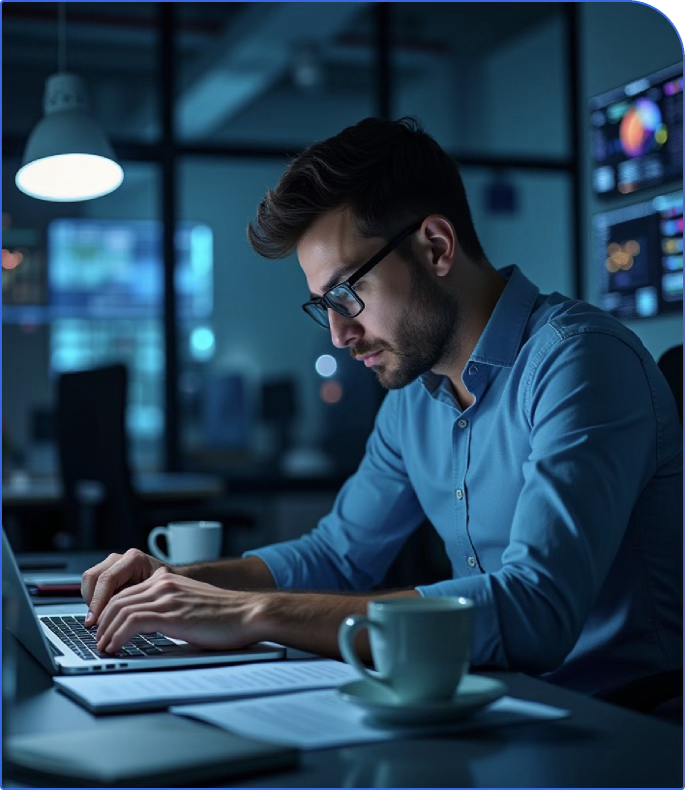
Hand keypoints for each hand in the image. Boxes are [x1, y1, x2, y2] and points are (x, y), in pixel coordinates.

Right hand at [81, 548, 170, 625]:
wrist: (170, 581)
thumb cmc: (166, 588)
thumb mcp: (156, 594)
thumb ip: (138, 602)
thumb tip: (122, 621)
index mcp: (134, 559)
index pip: (107, 578)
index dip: (98, 601)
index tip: (95, 620)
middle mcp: (120, 559)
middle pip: (92, 577)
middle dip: (92, 602)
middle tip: (95, 623)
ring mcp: (112, 564)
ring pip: (89, 581)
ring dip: (91, 602)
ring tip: (101, 618)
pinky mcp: (107, 573)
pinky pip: (92, 586)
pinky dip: (94, 601)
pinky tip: (105, 612)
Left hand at [95, 568, 265, 653]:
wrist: (247, 614)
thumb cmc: (226, 615)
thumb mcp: (191, 604)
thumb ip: (170, 607)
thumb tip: (150, 627)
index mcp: (168, 580)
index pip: (127, 592)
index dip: (110, 612)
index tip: (105, 628)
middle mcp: (164, 584)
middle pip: (118, 599)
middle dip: (103, 622)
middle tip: (99, 640)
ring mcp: (167, 598)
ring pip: (120, 610)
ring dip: (107, 631)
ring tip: (104, 647)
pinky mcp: (171, 614)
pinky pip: (132, 622)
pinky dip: (117, 636)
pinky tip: (115, 647)